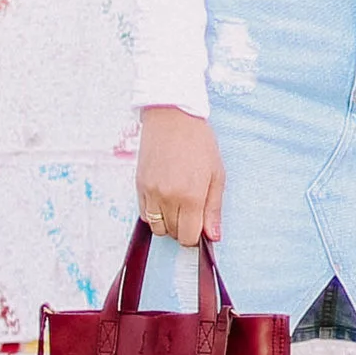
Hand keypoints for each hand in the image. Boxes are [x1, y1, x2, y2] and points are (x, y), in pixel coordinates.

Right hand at [136, 104, 223, 245]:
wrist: (172, 117)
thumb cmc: (199, 142)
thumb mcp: (216, 174)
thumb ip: (213, 209)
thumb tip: (213, 237)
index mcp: (191, 196)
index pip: (188, 237)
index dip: (196, 236)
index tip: (200, 226)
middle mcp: (168, 197)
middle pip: (172, 234)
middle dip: (183, 228)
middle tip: (191, 210)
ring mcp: (151, 192)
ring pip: (156, 227)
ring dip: (168, 223)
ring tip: (177, 205)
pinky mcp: (139, 185)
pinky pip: (144, 214)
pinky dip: (154, 213)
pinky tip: (165, 198)